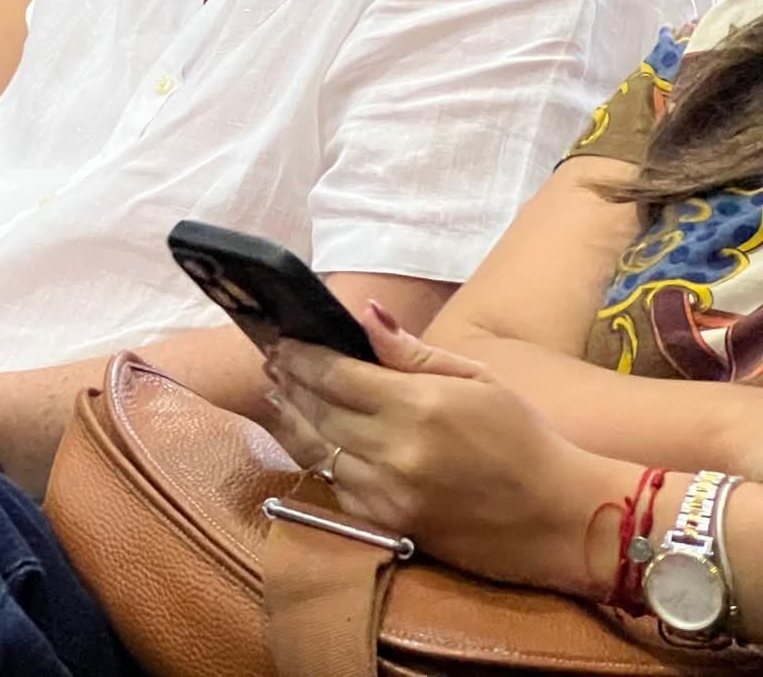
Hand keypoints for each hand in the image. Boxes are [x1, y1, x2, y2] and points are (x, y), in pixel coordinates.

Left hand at [265, 301, 630, 598]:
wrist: (566, 518)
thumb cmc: (525, 439)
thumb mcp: (477, 380)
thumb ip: (412, 351)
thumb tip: (366, 313)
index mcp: (417, 406)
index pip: (334, 374)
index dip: (301, 356)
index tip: (282, 341)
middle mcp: (394, 451)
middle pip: (316, 410)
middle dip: (289, 382)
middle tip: (273, 362)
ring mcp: (388, 493)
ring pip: (316, 450)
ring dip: (291, 419)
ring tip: (278, 394)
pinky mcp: (389, 525)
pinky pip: (337, 488)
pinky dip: (318, 460)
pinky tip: (310, 439)